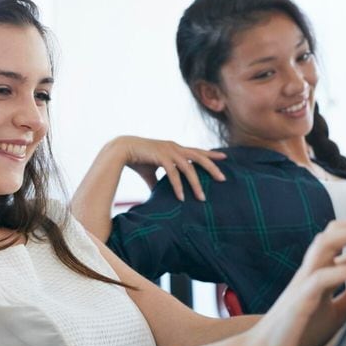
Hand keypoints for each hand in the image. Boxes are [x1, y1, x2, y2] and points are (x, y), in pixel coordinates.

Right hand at [110, 136, 225, 200]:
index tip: (224, 157)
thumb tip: (158, 194)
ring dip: (196, 184)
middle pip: (199, 157)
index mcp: (174, 148)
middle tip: (223, 179)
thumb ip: (158, 181)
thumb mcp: (151, 170)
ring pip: (188, 168)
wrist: (121, 150)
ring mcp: (168, 151)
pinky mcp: (161, 157)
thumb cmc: (137, 158)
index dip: (210, 155)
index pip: (197, 151)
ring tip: (202, 198)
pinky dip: (178, 186)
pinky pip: (173, 173)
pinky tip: (182, 197)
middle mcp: (174, 147)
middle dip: (212, 167)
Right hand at [253, 219, 345, 345]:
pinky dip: (344, 271)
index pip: (341, 239)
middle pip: (333, 233)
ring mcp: (303, 283)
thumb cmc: (298, 331)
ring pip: (324, 245)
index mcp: (318, 272)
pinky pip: (320, 279)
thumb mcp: (336, 311)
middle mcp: (310, 271)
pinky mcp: (300, 301)